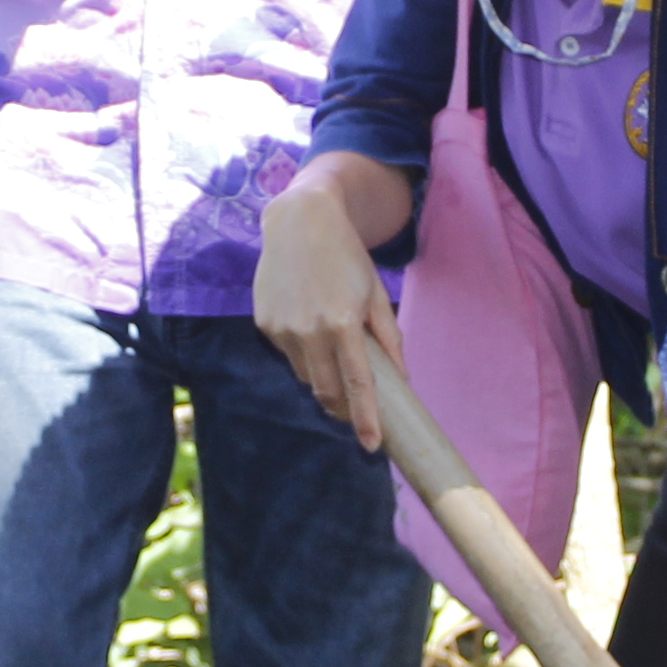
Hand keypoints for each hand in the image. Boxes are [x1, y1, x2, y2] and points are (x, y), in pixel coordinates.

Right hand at [249, 173, 408, 440]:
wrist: (300, 221)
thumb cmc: (346, 256)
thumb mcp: (375, 293)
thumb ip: (389, 338)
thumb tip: (401, 379)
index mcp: (344, 324)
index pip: (357, 385)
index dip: (365, 419)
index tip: (372, 445)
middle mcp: (310, 331)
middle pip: (326, 392)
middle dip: (341, 408)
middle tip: (355, 411)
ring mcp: (283, 329)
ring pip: (306, 375)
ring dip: (322, 377)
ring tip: (332, 348)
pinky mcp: (265, 323)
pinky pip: (288, 354)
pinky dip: (303, 352)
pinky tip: (308, 323)